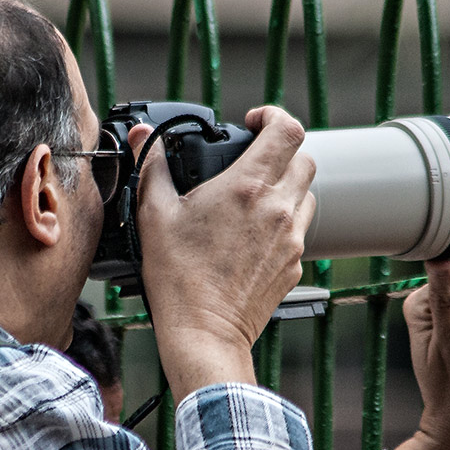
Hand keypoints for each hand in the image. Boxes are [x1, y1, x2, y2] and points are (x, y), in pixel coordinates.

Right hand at [128, 105, 316, 398]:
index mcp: (248, 187)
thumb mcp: (155, 215)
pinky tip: (253, 235)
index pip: (287, 129)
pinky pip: (299, 230)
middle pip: (303, 158)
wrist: (204, 333)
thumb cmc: (178, 278)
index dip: (273, 116)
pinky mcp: (294, 264)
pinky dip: (283, 222)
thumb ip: (152, 167)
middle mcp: (278, 209)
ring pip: (306, 194)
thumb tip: (143, 139)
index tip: (253, 123)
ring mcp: (291, 238)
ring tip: (253, 199)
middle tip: (251, 160)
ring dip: (285, 187)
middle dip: (280, 152)